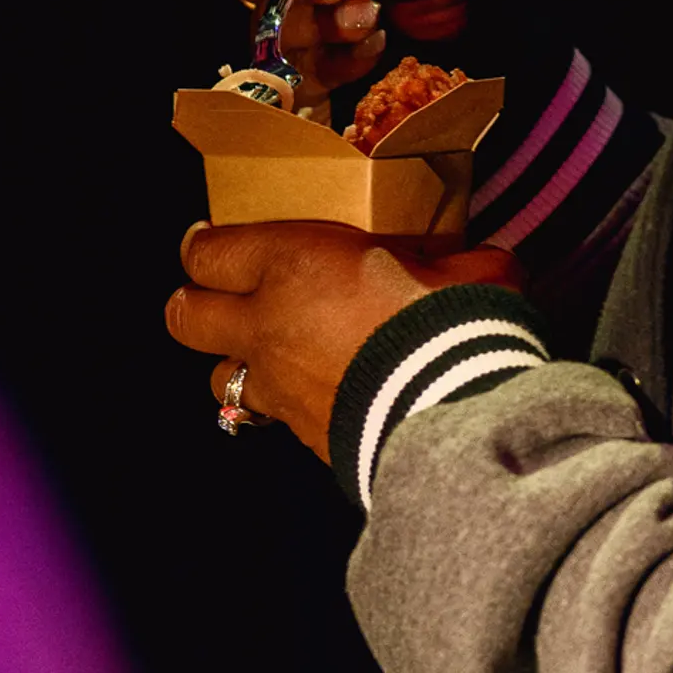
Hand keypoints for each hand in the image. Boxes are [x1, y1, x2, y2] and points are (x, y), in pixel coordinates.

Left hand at [166, 220, 519, 456]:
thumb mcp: (462, 267)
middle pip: (186, 315)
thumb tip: (486, 261)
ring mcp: (279, 386)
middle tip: (218, 294)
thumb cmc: (451, 319)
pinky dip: (284, 406)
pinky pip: (271, 417)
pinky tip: (314, 396)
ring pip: (218, 376)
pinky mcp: (302, 433)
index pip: (209, 251)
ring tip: (266, 354)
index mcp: (293, 264)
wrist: (453, 409)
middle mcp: (268, 325)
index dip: (206, 245)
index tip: (215, 238)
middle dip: (194, 304)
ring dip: (236, 363)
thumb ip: (457, 259)